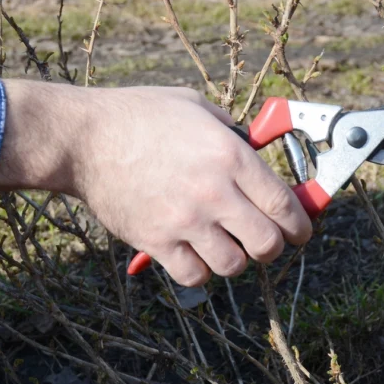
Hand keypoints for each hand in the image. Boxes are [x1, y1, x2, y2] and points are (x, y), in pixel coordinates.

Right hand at [0, 81, 312, 286]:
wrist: (83, 137)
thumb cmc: (139, 116)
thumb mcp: (196, 108)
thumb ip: (232, 132)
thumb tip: (256, 151)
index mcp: (231, 156)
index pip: (285, 205)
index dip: (300, 224)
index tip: (300, 230)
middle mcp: (214, 192)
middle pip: (267, 243)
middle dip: (273, 247)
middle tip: (265, 242)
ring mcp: (184, 220)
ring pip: (234, 265)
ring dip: (235, 260)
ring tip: (226, 246)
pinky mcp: (155, 240)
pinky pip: (193, 275)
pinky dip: (199, 271)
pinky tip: (194, 255)